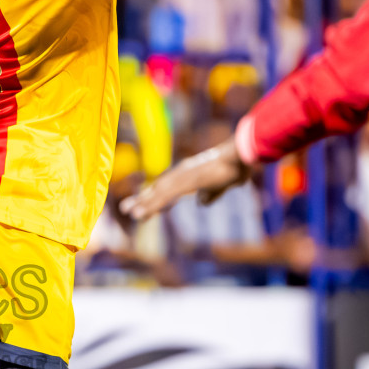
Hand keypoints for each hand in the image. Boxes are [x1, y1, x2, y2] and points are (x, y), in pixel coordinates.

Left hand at [120, 137, 255, 220]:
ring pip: (159, 192)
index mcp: (189, 174)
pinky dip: (152, 204)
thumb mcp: (221, 186)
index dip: (155, 196)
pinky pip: (165, 195)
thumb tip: (202, 203)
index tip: (142, 204)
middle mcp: (182, 173)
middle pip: (159, 188)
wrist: (243, 154)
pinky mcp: (186, 181)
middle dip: (143, 198)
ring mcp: (183, 176)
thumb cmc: (236, 166)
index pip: (168, 187)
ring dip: (145, 203)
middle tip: (125, 208)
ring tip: (131, 213)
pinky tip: (142, 213)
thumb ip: (211, 194)